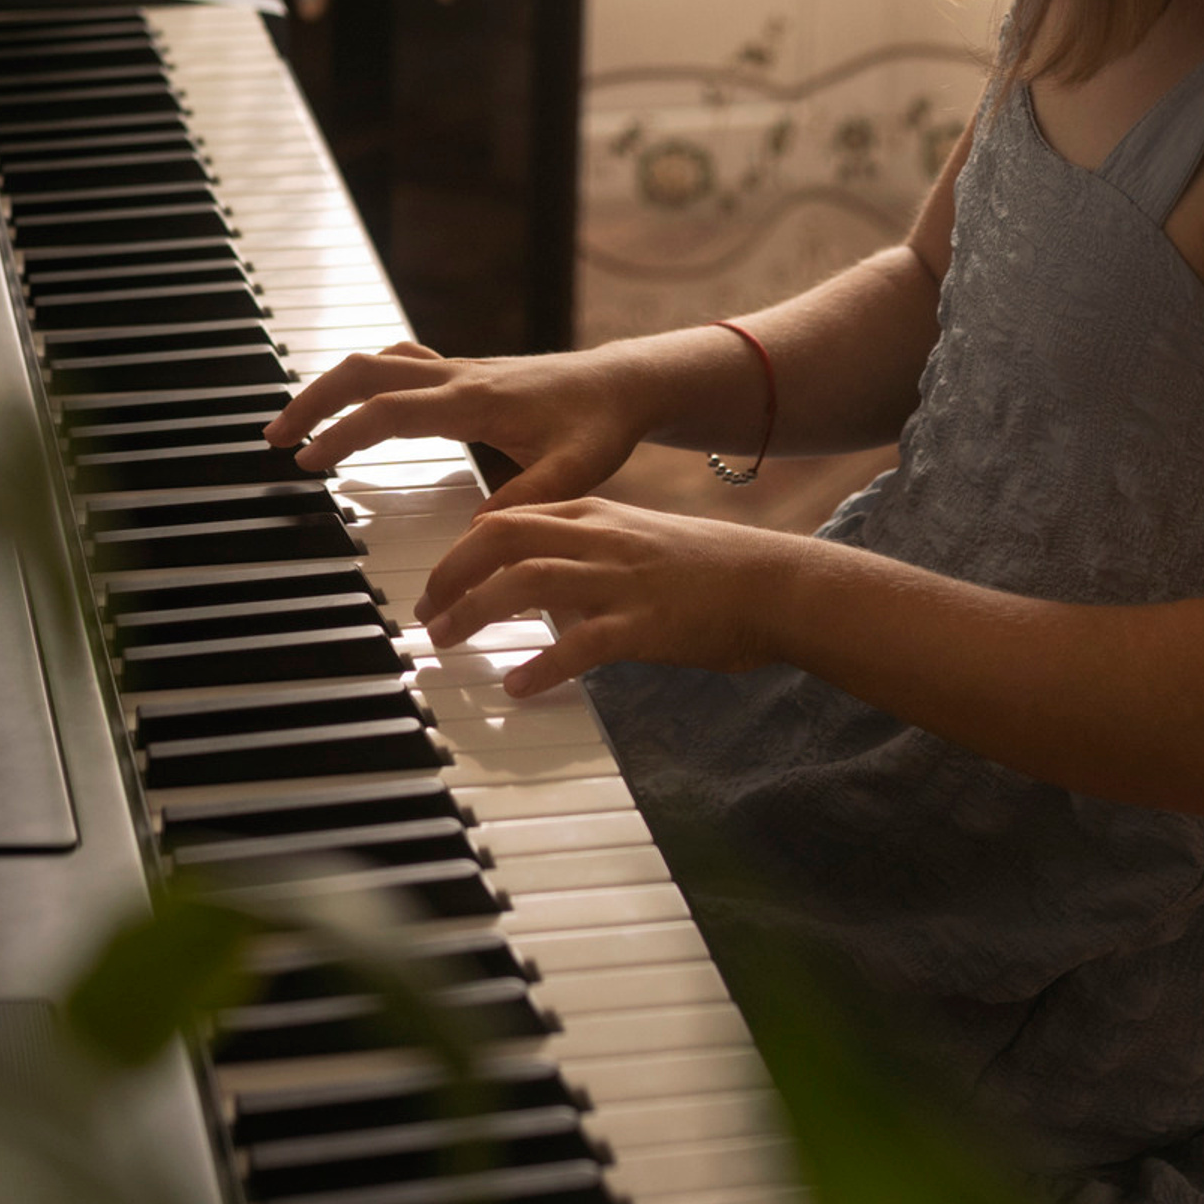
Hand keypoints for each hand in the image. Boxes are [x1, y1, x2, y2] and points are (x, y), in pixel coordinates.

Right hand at [262, 342, 660, 508]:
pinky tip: (351, 403)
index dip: (342, 432)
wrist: (623, 383)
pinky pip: (399, 363)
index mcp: (476, 400)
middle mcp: (459, 376)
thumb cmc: (601, 426)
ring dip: (330, 387)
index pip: (389, 409)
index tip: (305, 460)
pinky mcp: (463, 373)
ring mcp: (458, 369)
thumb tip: (472, 541)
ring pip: (376, 361)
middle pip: (365, 370)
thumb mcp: (574, 474)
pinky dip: (364, 379)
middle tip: (275, 438)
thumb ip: (524, 504)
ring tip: (296, 425)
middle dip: (313, 400)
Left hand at [415, 497, 819, 695]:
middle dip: (451, 575)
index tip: (437, 583)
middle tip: (428, 613)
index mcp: (595, 516)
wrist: (775, 582)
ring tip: (451, 643)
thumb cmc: (708, 569)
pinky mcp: (645, 626)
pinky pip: (579, 645)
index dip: (460, 551)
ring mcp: (621, 581)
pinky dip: (541, 665)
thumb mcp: (637, 540)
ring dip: (476, 612)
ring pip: (526, 582)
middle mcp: (601, 540)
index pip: (507, 518)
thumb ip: (584, 553)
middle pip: (500, 540)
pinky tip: (517, 687)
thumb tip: (534, 583)